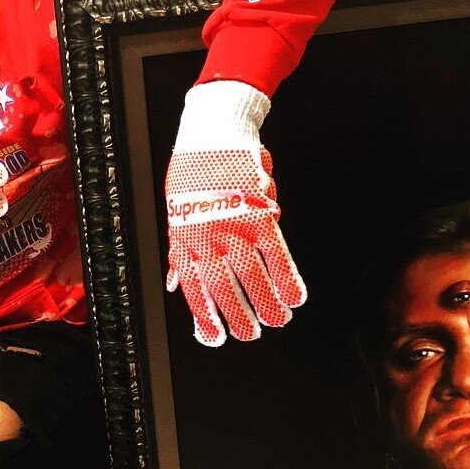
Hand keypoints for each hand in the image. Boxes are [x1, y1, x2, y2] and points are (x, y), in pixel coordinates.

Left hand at [164, 82, 305, 345]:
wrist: (212, 131)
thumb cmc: (191, 170)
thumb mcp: (174, 211)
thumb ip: (177, 251)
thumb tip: (174, 283)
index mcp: (183, 239)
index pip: (192, 288)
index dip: (204, 316)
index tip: (213, 337)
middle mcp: (206, 237)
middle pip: (224, 289)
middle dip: (238, 317)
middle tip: (251, 334)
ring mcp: (233, 227)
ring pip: (252, 277)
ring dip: (267, 304)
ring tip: (277, 320)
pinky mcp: (260, 214)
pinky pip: (276, 254)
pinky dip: (287, 278)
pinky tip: (295, 296)